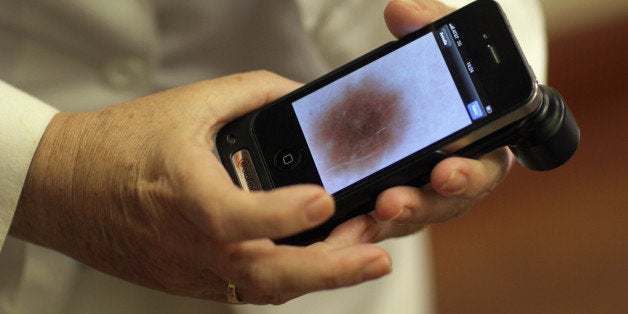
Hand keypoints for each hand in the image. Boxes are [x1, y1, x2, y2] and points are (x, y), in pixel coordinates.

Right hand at [11, 71, 390, 304]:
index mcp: (183, 194)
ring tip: (361, 254)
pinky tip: (319, 259)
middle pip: (267, 275)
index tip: (324, 198)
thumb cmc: (122, 146)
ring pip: (266, 289)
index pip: (235, 217)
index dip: (283, 212)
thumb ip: (252, 94)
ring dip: (319, 277)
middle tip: (378, 254)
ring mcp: (193, 271)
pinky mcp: (193, 282)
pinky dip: (290, 277)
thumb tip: (301, 96)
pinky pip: (251, 289)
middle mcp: (190, 244)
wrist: (67, 188)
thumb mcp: (189, 105)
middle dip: (331, 271)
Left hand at [362, 0, 515, 240]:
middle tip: (392, 201)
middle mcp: (453, 179)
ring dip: (385, 220)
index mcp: (481, 147)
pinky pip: (376, 220)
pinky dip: (358, 224)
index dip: (468, 175)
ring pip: (408, 218)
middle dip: (420, 204)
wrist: (422, 98)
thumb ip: (430, 24)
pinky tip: (334, 226)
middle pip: (444, 204)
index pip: (485, 169)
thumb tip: (401, 12)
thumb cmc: (442, 72)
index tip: (446, 170)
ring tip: (362, 215)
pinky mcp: (388, 203)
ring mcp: (420, 195)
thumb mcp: (441, 43)